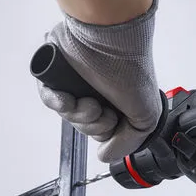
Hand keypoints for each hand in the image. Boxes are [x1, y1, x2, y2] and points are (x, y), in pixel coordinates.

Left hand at [37, 0, 161, 162]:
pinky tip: (67, 98)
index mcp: (118, 100)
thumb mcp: (146, 117)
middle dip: (93, 124)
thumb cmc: (131, 70)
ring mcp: (76, 84)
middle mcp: (97, 92)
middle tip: (101, 108)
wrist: (110, 40)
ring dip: (78, 114)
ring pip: (68, 116)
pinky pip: (49, 99)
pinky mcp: (56, 74)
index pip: (104, 131)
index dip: (107, 132)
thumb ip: (129, 142)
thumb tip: (105, 155)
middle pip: (86, 127)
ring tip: (87, 99)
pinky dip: (56, 102)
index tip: (115, 121)